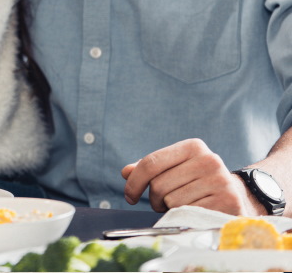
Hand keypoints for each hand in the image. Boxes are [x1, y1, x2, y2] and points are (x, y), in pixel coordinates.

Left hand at [121, 138, 263, 214]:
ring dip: (170, 209)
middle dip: (154, 199)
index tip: (129, 195)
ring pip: (171, 201)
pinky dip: (185, 216)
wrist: (238, 197)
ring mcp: (220, 181)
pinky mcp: (228, 202)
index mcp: (193, 147)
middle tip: (162, 203)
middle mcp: (209, 160)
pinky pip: (188, 213)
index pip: (151, 163)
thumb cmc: (198, 182)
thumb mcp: (176, 169)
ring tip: (182, 206)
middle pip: (159, 185)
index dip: (134, 182)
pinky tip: (194, 212)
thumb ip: (150, 169)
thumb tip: (125, 172)